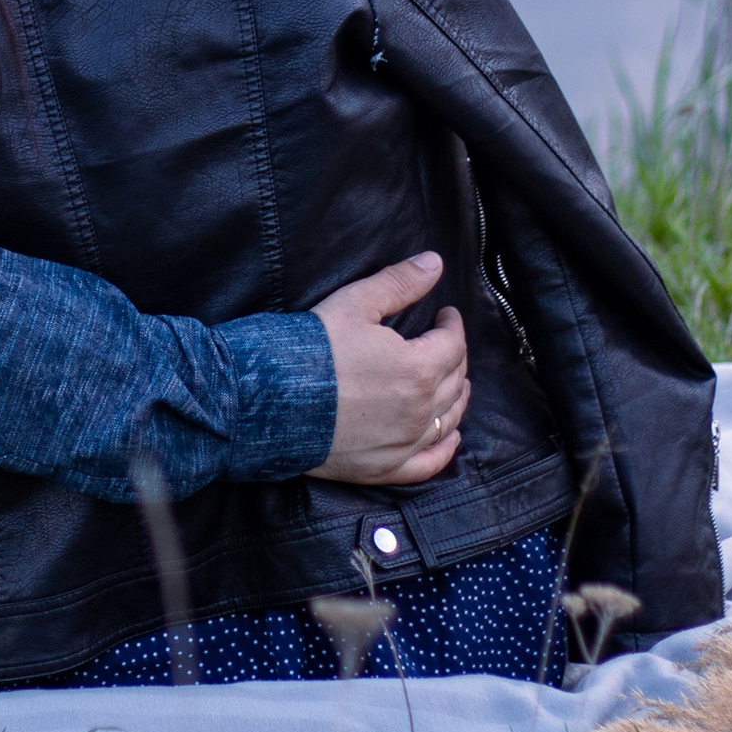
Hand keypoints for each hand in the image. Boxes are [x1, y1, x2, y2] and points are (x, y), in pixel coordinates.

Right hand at [307, 250, 470, 485]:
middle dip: (455, 358)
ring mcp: (405, 443)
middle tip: (447, 345)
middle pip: (455, 381)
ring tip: (457, 384)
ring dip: (458, 399)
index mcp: (419, 368)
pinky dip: (445, 449)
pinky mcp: (385, 468)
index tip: (445, 315)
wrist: (273, 400)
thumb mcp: (356, 304)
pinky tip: (450, 437)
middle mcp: (420, 409)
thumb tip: (435, 262)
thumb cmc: (314, 349)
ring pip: (449, 419)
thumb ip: (400, 283)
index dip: (452, 325)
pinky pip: (430, 463)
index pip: (453, 343)